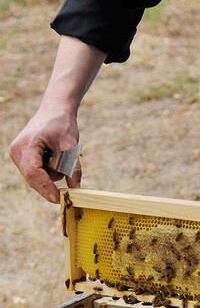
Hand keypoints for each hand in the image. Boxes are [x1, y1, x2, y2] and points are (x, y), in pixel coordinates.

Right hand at [9, 35, 105, 202]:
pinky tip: (53, 158)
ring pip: (33, 177)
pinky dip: (46, 171)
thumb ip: (73, 167)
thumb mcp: (71, 145)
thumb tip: (76, 188)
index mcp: (28, 144)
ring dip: (49, 175)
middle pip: (32, 178)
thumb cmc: (62, 124)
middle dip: (49, 185)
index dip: (46, 187)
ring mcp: (16, 154)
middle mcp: (17, 150)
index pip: (34, 173)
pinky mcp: (20, 156)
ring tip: (60, 156)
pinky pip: (33, 172)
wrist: (55, 109)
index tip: (58, 198)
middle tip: (66, 193)